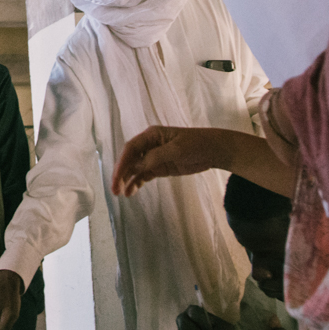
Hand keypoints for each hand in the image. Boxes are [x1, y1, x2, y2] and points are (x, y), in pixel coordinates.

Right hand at [111, 126, 232, 195]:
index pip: (131, 149)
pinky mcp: (159, 167)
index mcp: (151, 135)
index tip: (117, 177)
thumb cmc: (196, 144)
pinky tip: (130, 192)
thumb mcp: (176, 149)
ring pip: (135, 169)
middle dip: (121, 174)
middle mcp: (149, 145)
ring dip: (126, 180)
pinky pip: (143, 175)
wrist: (213, 150)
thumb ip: (156, 157)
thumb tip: (137, 166)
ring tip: (120, 194)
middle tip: (114, 190)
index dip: (122, 163)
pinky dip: (136, 183)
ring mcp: (153, 157)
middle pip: (130, 159)